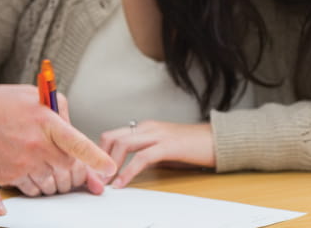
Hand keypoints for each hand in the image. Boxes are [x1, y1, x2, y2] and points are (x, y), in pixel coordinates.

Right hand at [2, 92, 106, 196]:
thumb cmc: (0, 104)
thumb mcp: (34, 96)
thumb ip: (58, 111)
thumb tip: (72, 127)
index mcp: (46, 121)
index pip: (78, 144)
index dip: (96, 159)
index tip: (108, 167)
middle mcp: (37, 145)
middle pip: (67, 166)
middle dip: (67, 163)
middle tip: (58, 155)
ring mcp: (24, 163)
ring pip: (52, 180)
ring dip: (51, 174)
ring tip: (38, 158)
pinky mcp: (11, 176)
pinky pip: (33, 187)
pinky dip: (34, 180)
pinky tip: (25, 165)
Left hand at [98, 120, 215, 187]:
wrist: (216, 141)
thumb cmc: (191, 146)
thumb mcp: (162, 148)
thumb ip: (145, 153)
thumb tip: (127, 166)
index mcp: (144, 127)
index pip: (112, 135)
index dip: (99, 153)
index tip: (94, 170)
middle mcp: (147, 127)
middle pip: (111, 137)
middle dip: (99, 158)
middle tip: (94, 178)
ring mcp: (157, 135)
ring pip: (122, 144)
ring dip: (110, 165)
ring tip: (105, 182)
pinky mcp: (167, 146)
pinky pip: (141, 158)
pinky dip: (128, 172)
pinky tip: (122, 183)